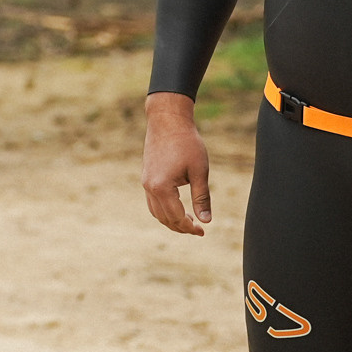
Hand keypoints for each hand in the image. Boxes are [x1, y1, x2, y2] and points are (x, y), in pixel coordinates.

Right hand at [142, 91, 212, 235]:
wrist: (167, 120)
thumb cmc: (187, 143)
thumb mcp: (199, 171)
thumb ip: (202, 198)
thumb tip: (206, 221)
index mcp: (162, 187)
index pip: (176, 217)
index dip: (190, 227)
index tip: (203, 231)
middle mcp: (149, 187)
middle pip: (164, 218)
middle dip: (181, 227)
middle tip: (199, 229)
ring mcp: (145, 182)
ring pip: (155, 211)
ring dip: (171, 220)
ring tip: (189, 221)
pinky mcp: (146, 176)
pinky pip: (152, 201)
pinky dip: (163, 210)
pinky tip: (177, 207)